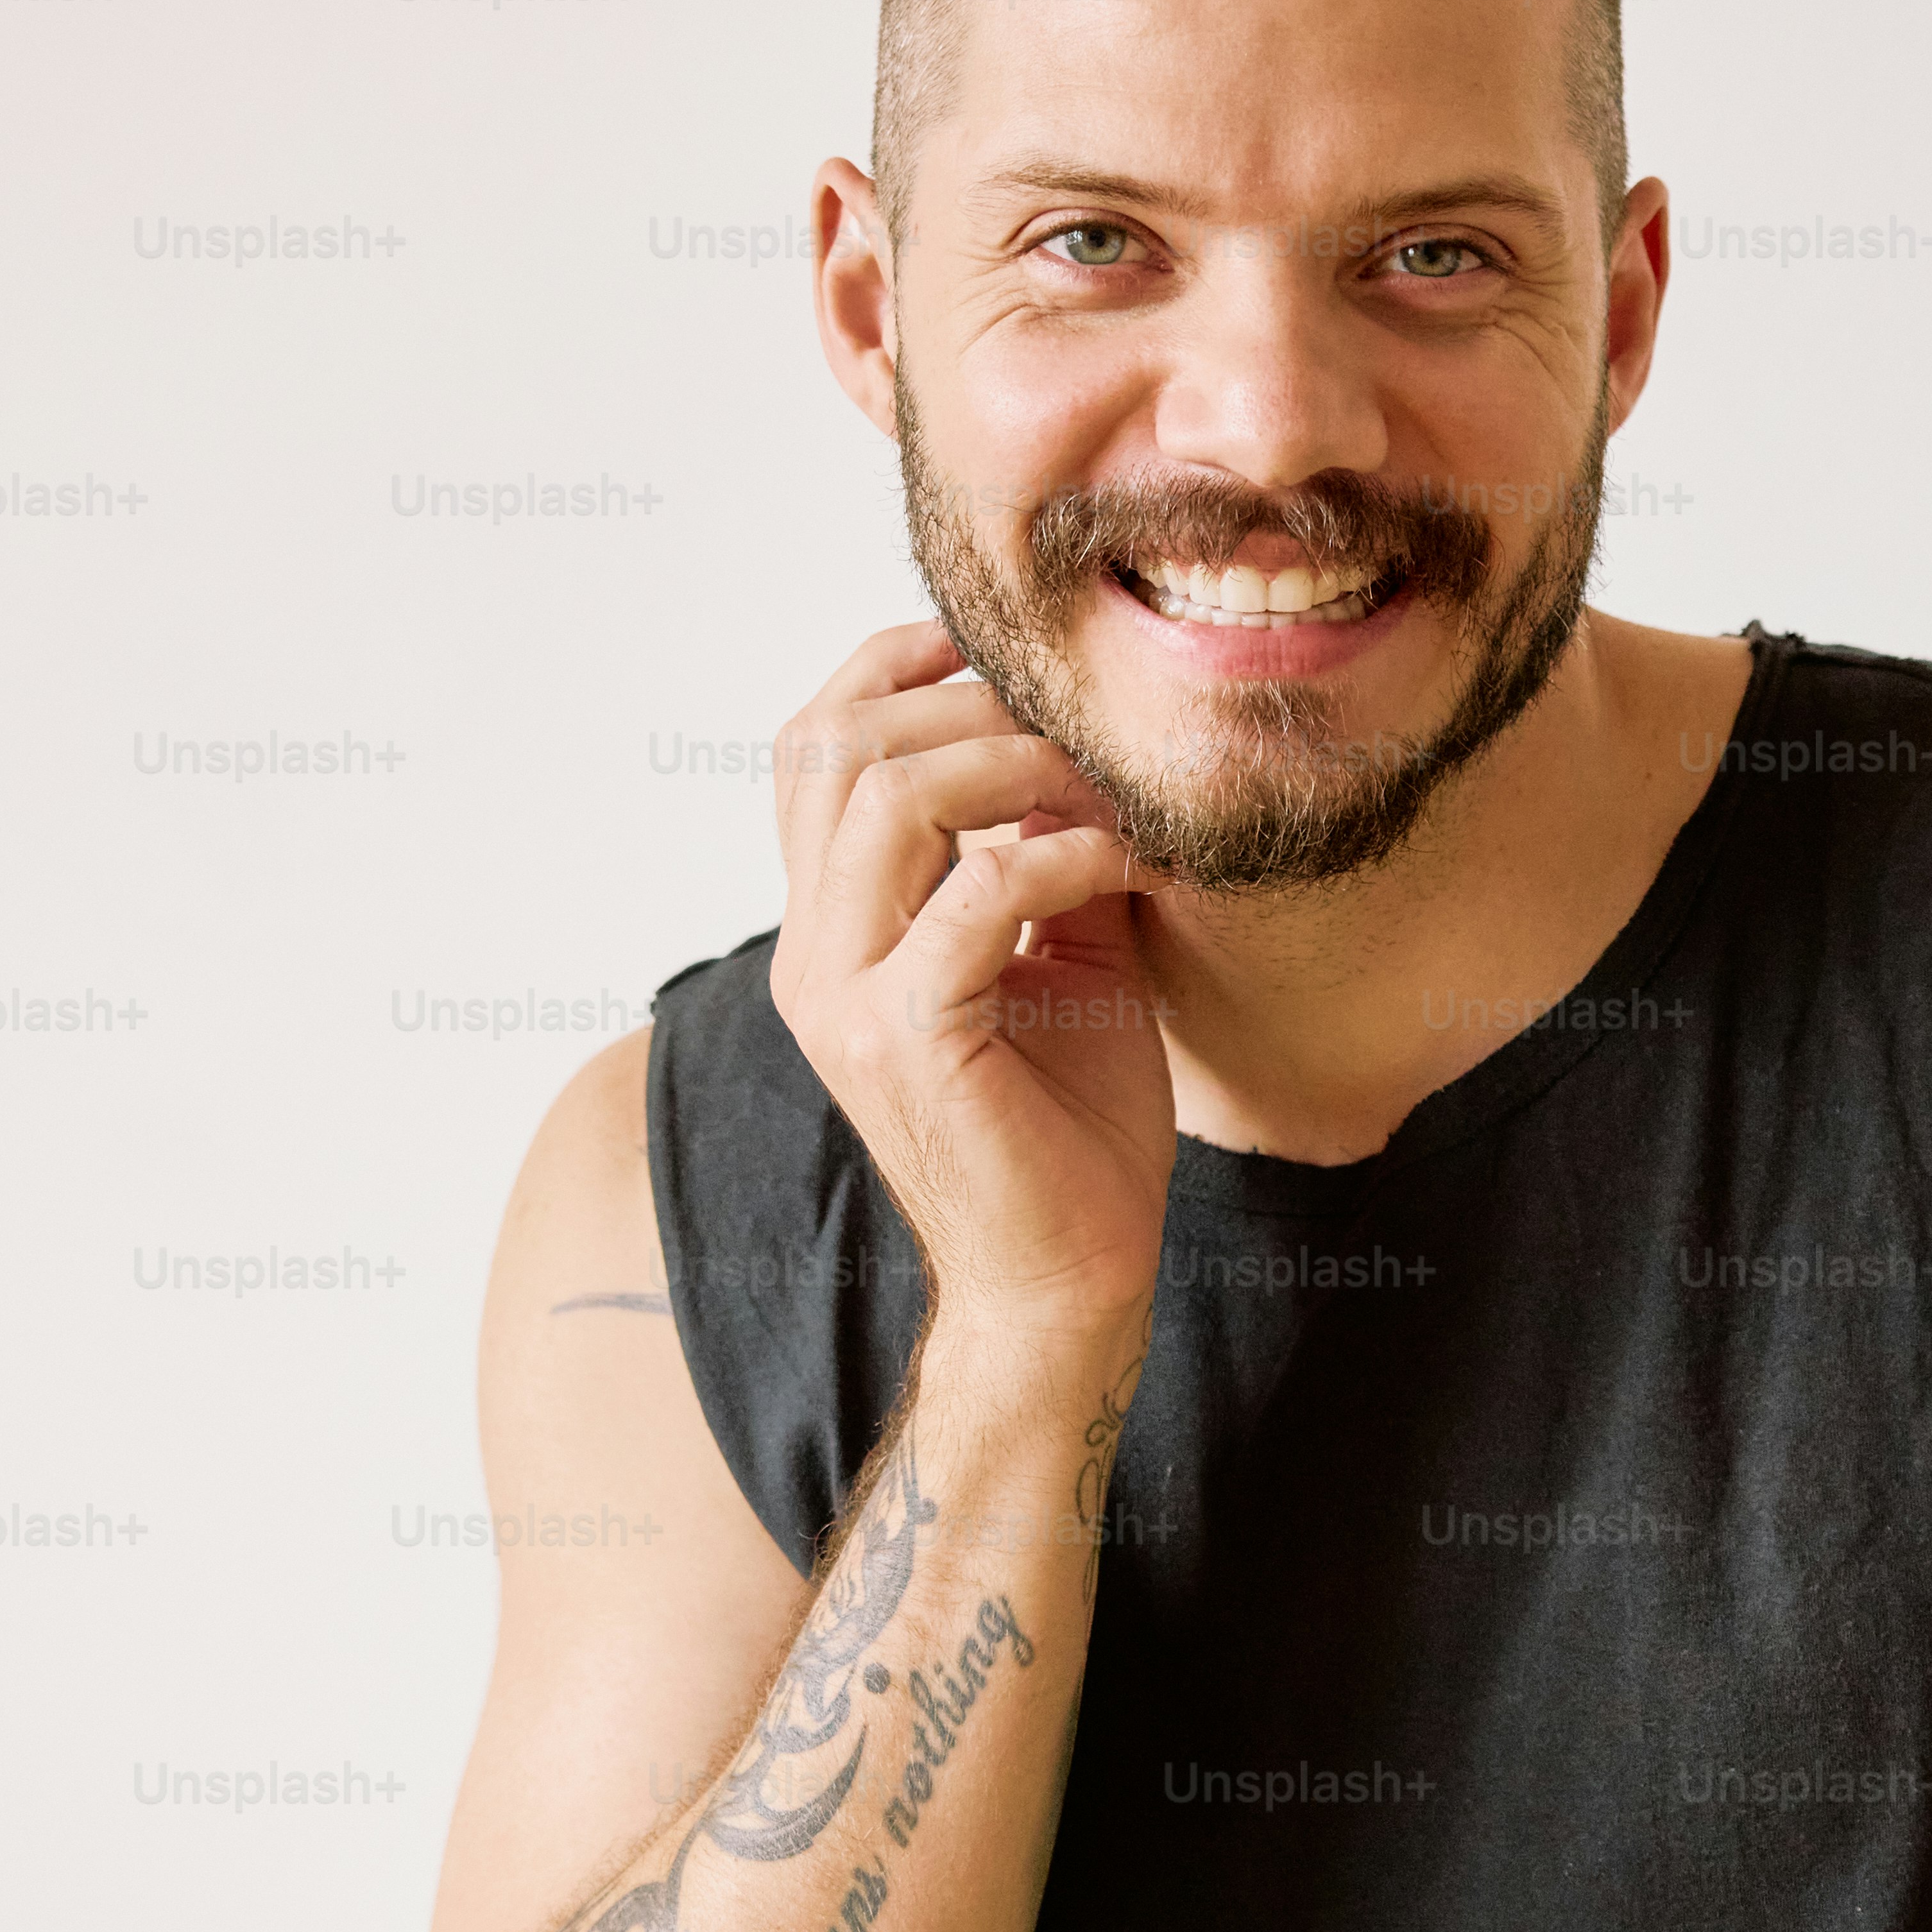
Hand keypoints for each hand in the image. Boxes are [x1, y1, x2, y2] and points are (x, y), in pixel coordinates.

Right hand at [763, 622, 1172, 1341]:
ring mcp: (844, 997)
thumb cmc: (1069, 1127)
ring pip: (887, 798)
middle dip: (969, 705)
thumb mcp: (1064, 953)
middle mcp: (812, 954)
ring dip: (1013, 767)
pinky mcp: (905, 1039)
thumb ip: (1048, 849)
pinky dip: (1062, 857)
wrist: (1067, 1276)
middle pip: (835, 747)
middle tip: (1076, 732)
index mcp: (830, 928)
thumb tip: (1084, 748)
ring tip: (1102, 794)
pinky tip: (1120, 869)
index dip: (893, 671)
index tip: (1000, 654)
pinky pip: (977, 894)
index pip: (811, 748)